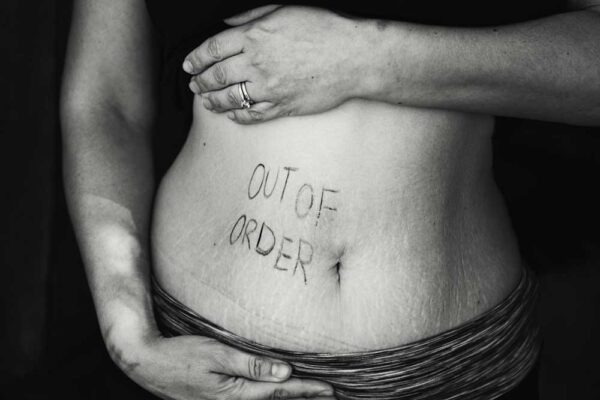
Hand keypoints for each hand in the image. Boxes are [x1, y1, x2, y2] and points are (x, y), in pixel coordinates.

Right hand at [107, 330, 335, 399]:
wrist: (148, 364)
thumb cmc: (180, 356)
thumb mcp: (215, 354)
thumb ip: (250, 364)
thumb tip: (283, 371)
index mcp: (236, 393)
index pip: (280, 391)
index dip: (307, 390)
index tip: (331, 390)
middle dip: (305, 398)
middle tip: (332, 396)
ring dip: (290, 398)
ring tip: (312, 395)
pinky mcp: (219, 398)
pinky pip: (253, 398)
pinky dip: (271, 395)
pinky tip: (277, 390)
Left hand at [183, 5, 369, 123]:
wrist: (353, 57)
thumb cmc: (324, 29)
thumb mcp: (285, 10)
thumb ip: (252, 16)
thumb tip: (228, 24)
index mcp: (255, 36)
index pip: (212, 49)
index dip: (196, 58)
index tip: (189, 64)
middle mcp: (257, 63)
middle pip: (216, 76)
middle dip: (200, 82)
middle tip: (194, 85)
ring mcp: (269, 88)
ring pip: (230, 98)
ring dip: (213, 101)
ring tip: (206, 101)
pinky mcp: (283, 106)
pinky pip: (252, 115)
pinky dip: (237, 116)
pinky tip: (231, 115)